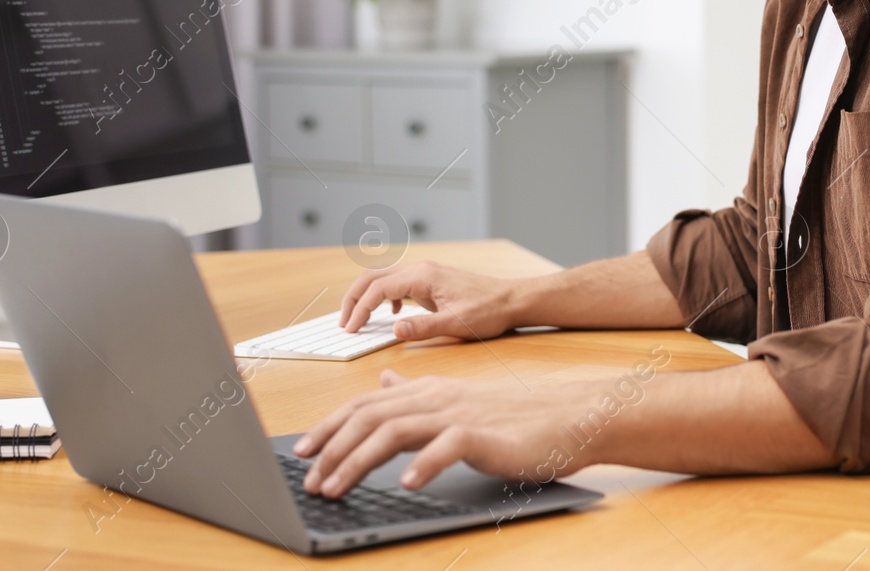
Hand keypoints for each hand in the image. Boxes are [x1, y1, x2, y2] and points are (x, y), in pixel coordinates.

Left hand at [292, 370, 599, 496]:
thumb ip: (417, 393)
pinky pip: (447, 447)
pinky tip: (407, 484)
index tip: (302, 452)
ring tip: (336, 488)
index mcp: (427, 391)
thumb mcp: (457, 399)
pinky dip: (423, 465)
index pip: (365, 404)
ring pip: (395, 430)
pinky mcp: (484, 435)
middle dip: (332, 447)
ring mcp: (459, 414)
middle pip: (370, 415)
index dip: (329, 426)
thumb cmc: (514, 416)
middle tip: (309, 479)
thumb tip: (386, 381)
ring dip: (358, 461)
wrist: (566, 416)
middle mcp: (436, 398)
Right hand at [339, 260, 521, 340]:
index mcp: (423, 276)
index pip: (378, 289)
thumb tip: (394, 329)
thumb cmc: (488, 311)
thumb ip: (423, 327)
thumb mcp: (456, 324)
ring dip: (367, 297)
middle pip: (373, 277)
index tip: (350, 330)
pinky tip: (392, 316)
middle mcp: (420, 269)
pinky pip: (398, 284)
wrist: (511, 300)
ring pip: (384, 278)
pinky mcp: (431, 281)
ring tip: (358, 319)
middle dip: (354, 298)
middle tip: (343, 322)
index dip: (360, 310)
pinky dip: (385, 297)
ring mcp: (425, 273)